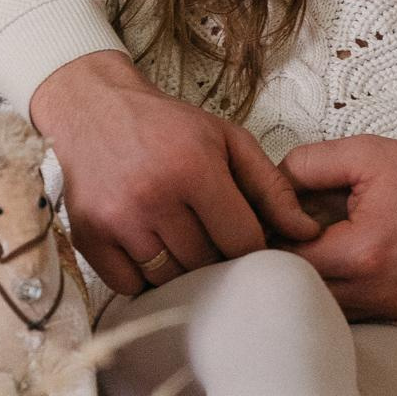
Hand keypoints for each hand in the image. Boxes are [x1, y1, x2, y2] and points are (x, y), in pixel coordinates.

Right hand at [29, 51, 318, 294]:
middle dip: (216, 256)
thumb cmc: (167, 126)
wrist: (93, 108)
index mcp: (193, 169)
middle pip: (207, 263)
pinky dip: (144, 278)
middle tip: (210, 234)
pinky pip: (130, 286)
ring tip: (180, 237)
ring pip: (170, 279)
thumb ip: (271, 186)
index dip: (251, 246)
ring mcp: (117, 221)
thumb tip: (307, 231)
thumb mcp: (227, 140)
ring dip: (182, 268)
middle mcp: (153, 197)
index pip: (242, 241)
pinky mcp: (89, 238)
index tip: (245, 236)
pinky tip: (150, 249)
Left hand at [280, 136, 396, 320]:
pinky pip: (356, 312)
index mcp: (363, 253)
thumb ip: (307, 164)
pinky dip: (343, 291)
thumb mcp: (365, 153)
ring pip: (327, 307)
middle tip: (287, 234)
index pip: (288, 259)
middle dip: (289, 263)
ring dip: (315, 281)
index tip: (272, 220)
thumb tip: (270, 184)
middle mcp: (377, 291)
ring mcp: (393, 308)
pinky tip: (346, 263)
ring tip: (318, 247)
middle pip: (304, 290)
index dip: (272, 237)